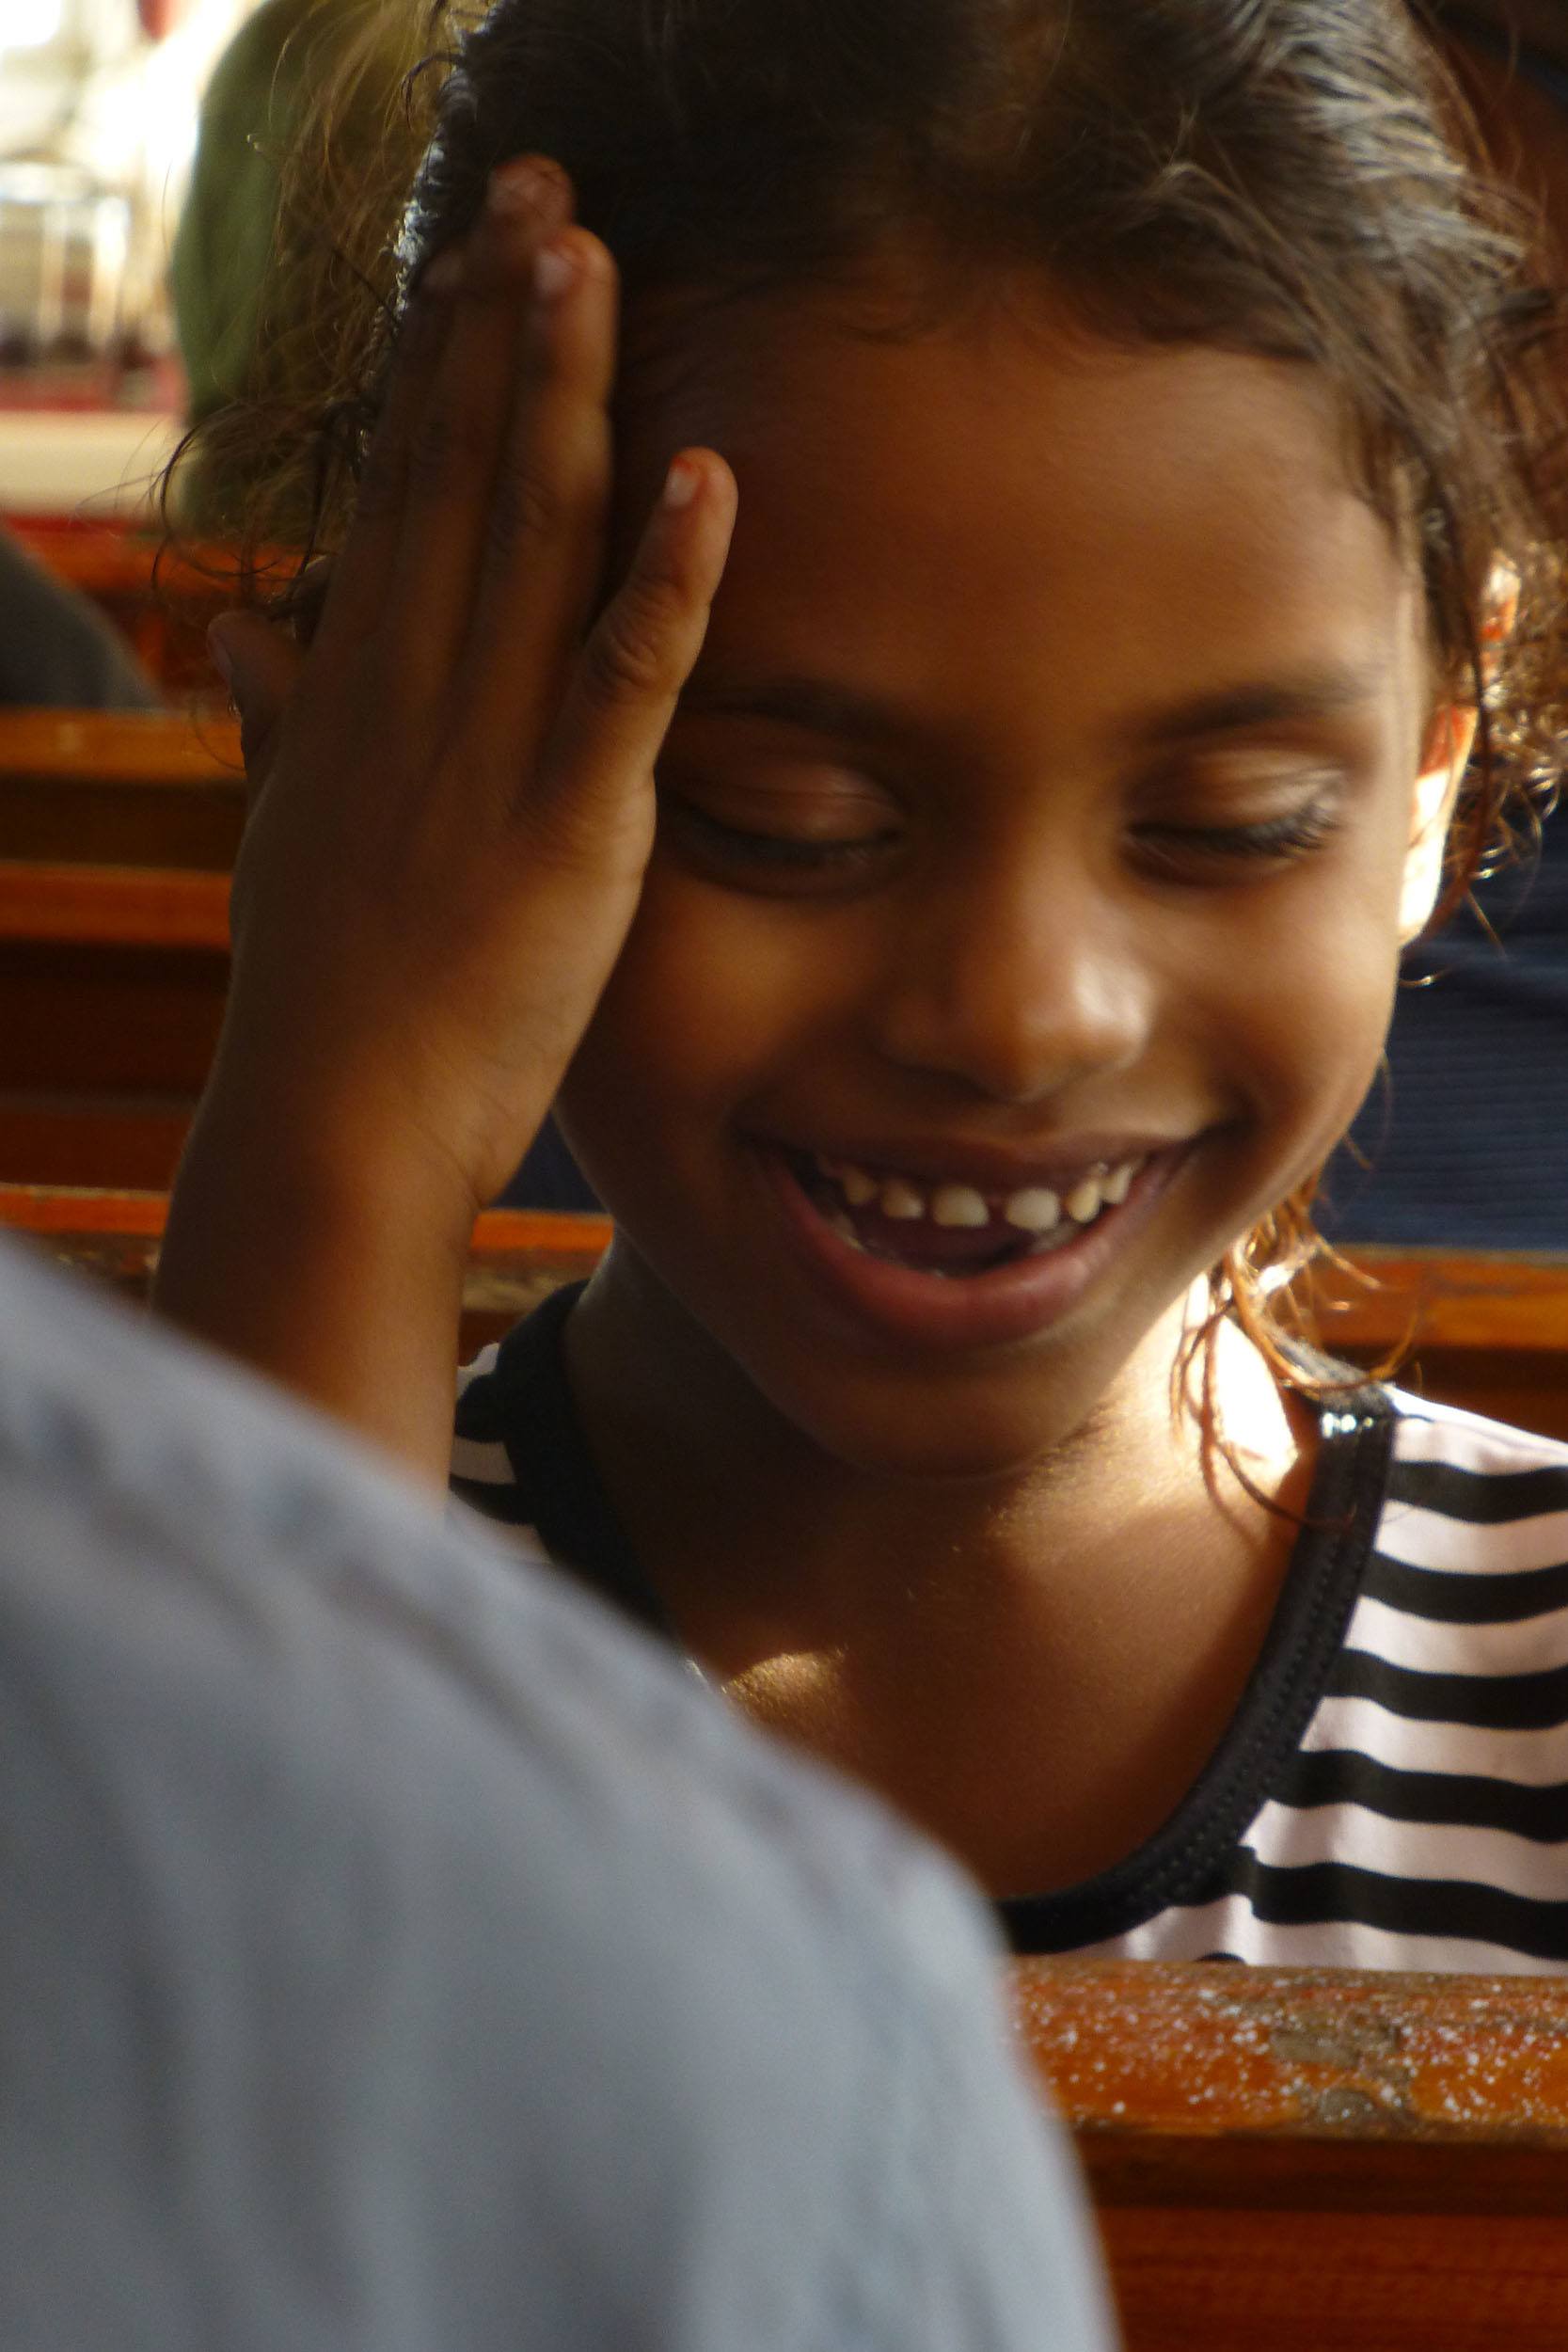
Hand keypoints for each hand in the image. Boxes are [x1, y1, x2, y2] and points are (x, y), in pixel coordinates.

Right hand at [204, 158, 735, 1223]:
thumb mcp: (288, 835)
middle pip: (459, 470)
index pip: (405, 487)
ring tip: (589, 255)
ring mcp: (486, 750)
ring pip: (529, 536)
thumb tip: (251, 631)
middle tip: (539, 187)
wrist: (334, 1123)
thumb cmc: (323, 994)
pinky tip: (709, 476)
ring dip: (562, 390)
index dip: (442, 361)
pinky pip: (625, 680)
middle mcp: (413, 689)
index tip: (475, 253)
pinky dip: (669, 577)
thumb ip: (282, 723)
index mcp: (360, 687)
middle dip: (499, 323)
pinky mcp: (567, 827)